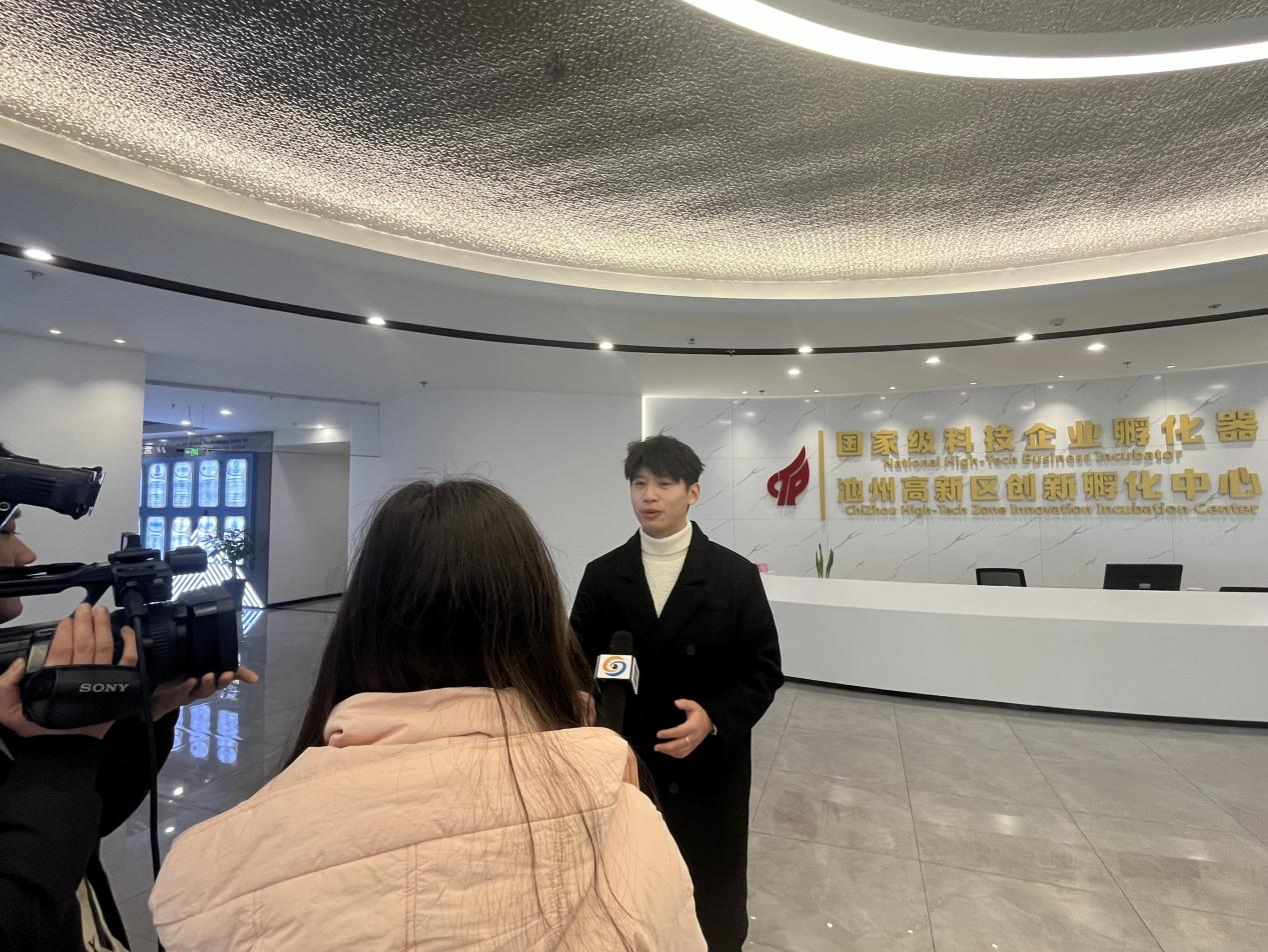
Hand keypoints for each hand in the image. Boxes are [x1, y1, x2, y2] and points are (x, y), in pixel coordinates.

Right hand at [0, 603, 136, 739]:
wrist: (63, 751)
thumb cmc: (40, 729)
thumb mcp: (9, 712)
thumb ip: (5, 688)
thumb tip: (18, 664)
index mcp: (56, 681)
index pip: (62, 648)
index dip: (65, 631)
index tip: (67, 619)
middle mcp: (81, 679)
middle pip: (85, 643)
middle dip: (86, 622)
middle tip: (86, 608)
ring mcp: (102, 681)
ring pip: (105, 647)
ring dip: (104, 626)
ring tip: (101, 611)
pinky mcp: (119, 687)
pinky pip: (128, 662)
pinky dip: (130, 644)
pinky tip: (125, 630)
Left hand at [149, 665, 259, 720]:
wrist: (149, 695)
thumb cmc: (175, 680)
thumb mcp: (195, 666)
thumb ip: (216, 662)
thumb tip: (248, 668)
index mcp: (206, 679)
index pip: (225, 676)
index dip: (237, 675)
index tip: (245, 675)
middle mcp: (198, 688)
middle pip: (214, 686)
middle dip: (221, 681)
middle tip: (226, 674)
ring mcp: (185, 694)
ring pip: (199, 692)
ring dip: (205, 685)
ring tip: (207, 676)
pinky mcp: (171, 698)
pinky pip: (180, 695)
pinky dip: (186, 689)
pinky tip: (189, 682)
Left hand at [654, 699, 712, 758]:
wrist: (709, 723)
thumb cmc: (699, 714)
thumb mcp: (693, 705)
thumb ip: (684, 703)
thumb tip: (676, 703)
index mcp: (692, 727)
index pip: (679, 732)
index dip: (668, 734)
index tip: (658, 734)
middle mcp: (693, 737)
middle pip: (678, 745)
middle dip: (666, 747)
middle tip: (656, 746)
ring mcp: (693, 744)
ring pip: (680, 751)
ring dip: (668, 752)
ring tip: (659, 749)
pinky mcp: (692, 748)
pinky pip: (683, 754)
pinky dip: (674, 754)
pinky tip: (667, 751)